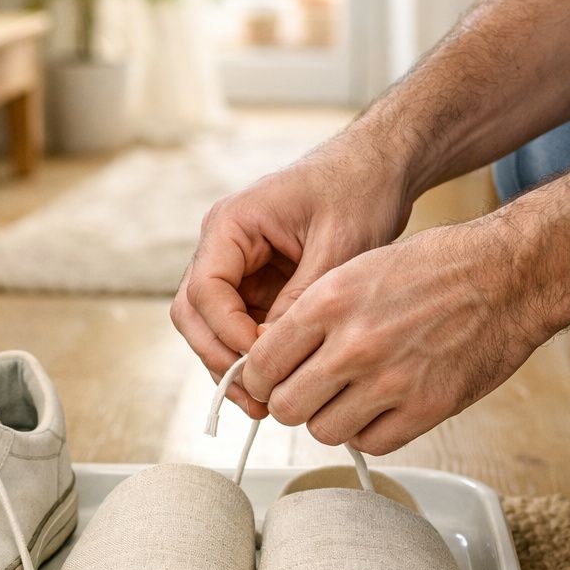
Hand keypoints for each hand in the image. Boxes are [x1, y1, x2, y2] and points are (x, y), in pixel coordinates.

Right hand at [171, 137, 412, 417]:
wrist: (377, 168)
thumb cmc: (358, 191)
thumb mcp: (338, 246)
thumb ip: (302, 299)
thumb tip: (272, 351)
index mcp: (230, 225)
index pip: (204, 290)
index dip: (228, 333)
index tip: (266, 360)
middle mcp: (221, 247)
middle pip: (193, 314)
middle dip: (219, 358)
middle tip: (256, 397)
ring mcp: (235, 267)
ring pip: (209, 327)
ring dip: (230, 363)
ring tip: (266, 401)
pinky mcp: (254, 284)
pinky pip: (238, 327)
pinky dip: (251, 356)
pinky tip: (279, 380)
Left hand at [238, 220, 546, 452]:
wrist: (507, 275)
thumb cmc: (430, 268)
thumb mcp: (353, 270)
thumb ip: (308, 317)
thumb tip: (269, 360)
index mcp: (327, 303)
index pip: (260, 365)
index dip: (259, 378)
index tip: (268, 380)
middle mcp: (354, 345)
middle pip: (286, 406)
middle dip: (290, 402)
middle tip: (306, 391)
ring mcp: (391, 381)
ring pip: (323, 431)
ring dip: (329, 418)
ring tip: (347, 396)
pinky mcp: (427, 408)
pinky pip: (371, 443)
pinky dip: (369, 431)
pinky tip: (379, 407)